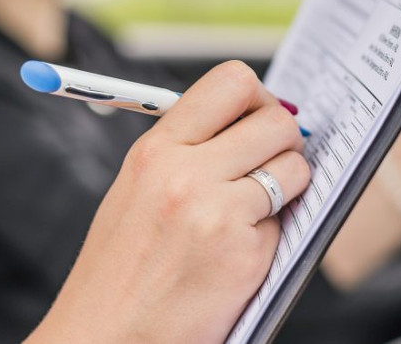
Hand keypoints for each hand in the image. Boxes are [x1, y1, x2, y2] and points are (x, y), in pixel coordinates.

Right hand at [26, 61, 309, 343]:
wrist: (106, 340)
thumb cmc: (121, 270)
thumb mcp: (137, 190)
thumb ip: (189, 150)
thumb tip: (253, 118)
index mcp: (155, 150)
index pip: (231, 81)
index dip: (258, 96)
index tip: (258, 118)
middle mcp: (185, 173)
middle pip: (277, 120)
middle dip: (284, 139)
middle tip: (271, 161)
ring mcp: (217, 214)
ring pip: (294, 168)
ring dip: (287, 186)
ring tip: (254, 210)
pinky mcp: (244, 256)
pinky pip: (285, 222)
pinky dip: (272, 234)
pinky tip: (238, 253)